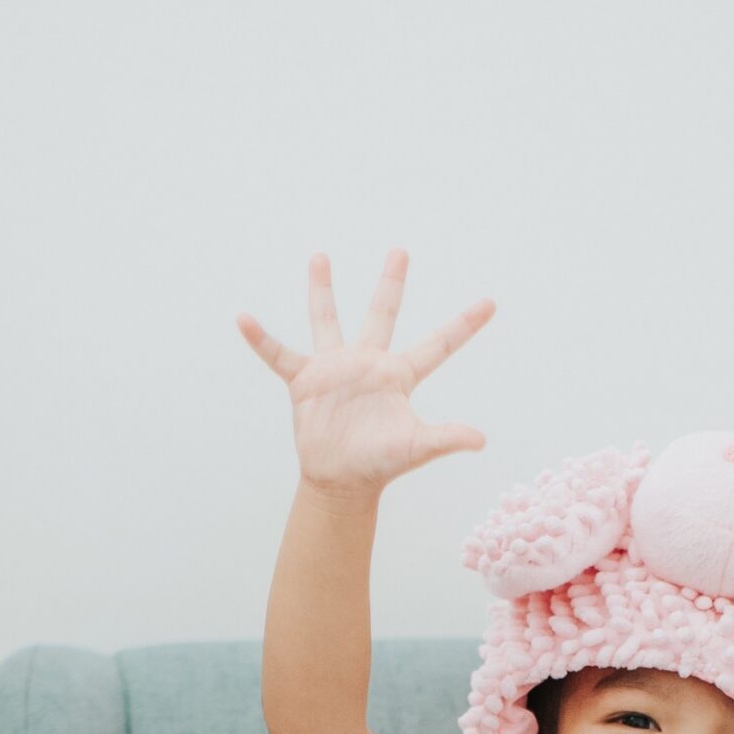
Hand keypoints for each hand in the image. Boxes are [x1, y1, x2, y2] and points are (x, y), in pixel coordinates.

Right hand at [238, 248, 493, 499]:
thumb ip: (445, 438)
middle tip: (401, 251)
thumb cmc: (379, 464)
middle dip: (391, 283)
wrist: (340, 481)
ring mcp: (335, 369)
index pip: (438, 346)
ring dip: (322, 289)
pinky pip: (279, 355)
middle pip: (382, 314)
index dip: (464, 326)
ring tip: (320, 257)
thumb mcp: (415, 448)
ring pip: (328, 319)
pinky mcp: (305, 382)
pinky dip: (261, 340)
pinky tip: (244, 319)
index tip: (490, 303)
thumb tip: (480, 439)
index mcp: (399, 376)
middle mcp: (368, 363)